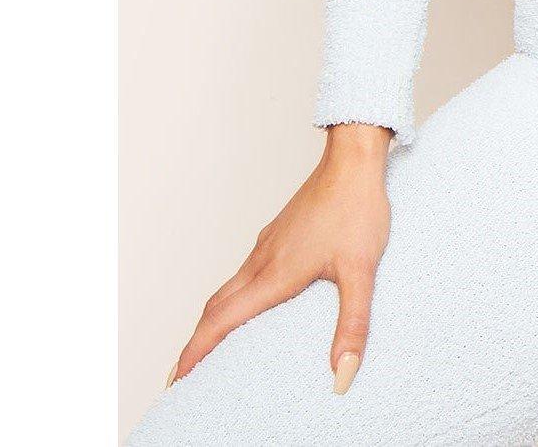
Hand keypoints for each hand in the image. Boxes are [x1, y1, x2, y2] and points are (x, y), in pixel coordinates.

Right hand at [167, 123, 392, 394]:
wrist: (354, 158)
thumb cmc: (357, 207)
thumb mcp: (361, 271)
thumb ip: (352, 325)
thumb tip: (342, 376)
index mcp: (274, 273)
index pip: (222, 320)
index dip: (196, 352)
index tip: (176, 379)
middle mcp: (263, 259)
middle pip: (216, 306)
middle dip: (197, 341)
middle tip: (183, 373)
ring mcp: (268, 243)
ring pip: (229, 286)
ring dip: (214, 317)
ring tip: (211, 344)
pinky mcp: (279, 232)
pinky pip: (246, 270)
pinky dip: (234, 294)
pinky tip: (251, 299)